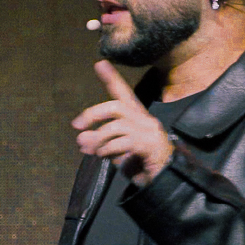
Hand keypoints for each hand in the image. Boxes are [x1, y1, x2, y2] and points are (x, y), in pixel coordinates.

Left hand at [72, 61, 174, 186]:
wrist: (167, 181)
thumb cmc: (142, 165)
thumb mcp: (116, 152)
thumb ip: (100, 143)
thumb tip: (81, 138)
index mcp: (138, 118)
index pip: (124, 94)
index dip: (111, 79)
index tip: (99, 63)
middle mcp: (145, 120)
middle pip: (116, 106)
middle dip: (93, 114)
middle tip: (77, 125)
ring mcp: (149, 132)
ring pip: (116, 126)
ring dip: (98, 139)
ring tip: (92, 151)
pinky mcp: (150, 145)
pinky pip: (122, 143)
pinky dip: (108, 150)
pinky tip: (104, 156)